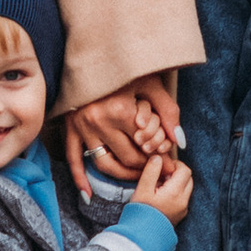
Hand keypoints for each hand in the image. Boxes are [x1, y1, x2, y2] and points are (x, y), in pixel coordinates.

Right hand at [59, 74, 185, 198]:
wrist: (89, 55)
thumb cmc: (123, 67)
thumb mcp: (149, 82)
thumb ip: (167, 110)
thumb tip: (180, 140)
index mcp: (120, 110)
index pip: (145, 146)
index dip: (161, 157)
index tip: (171, 163)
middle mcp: (100, 122)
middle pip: (128, 158)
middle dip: (146, 168)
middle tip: (158, 172)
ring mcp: (83, 128)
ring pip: (105, 164)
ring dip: (122, 176)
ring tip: (138, 178)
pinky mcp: (70, 130)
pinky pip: (74, 159)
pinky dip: (80, 178)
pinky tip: (88, 195)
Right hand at [131, 148, 191, 226]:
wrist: (142, 236)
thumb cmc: (141, 212)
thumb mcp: (142, 189)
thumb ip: (151, 171)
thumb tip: (158, 158)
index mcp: (175, 192)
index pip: (185, 170)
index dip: (175, 164)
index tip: (163, 166)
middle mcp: (183, 200)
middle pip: (188, 178)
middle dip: (178, 173)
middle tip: (162, 175)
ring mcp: (183, 209)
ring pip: (187, 188)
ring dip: (177, 183)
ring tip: (161, 186)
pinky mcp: (180, 215)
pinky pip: (183, 198)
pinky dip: (176, 192)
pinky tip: (162, 196)